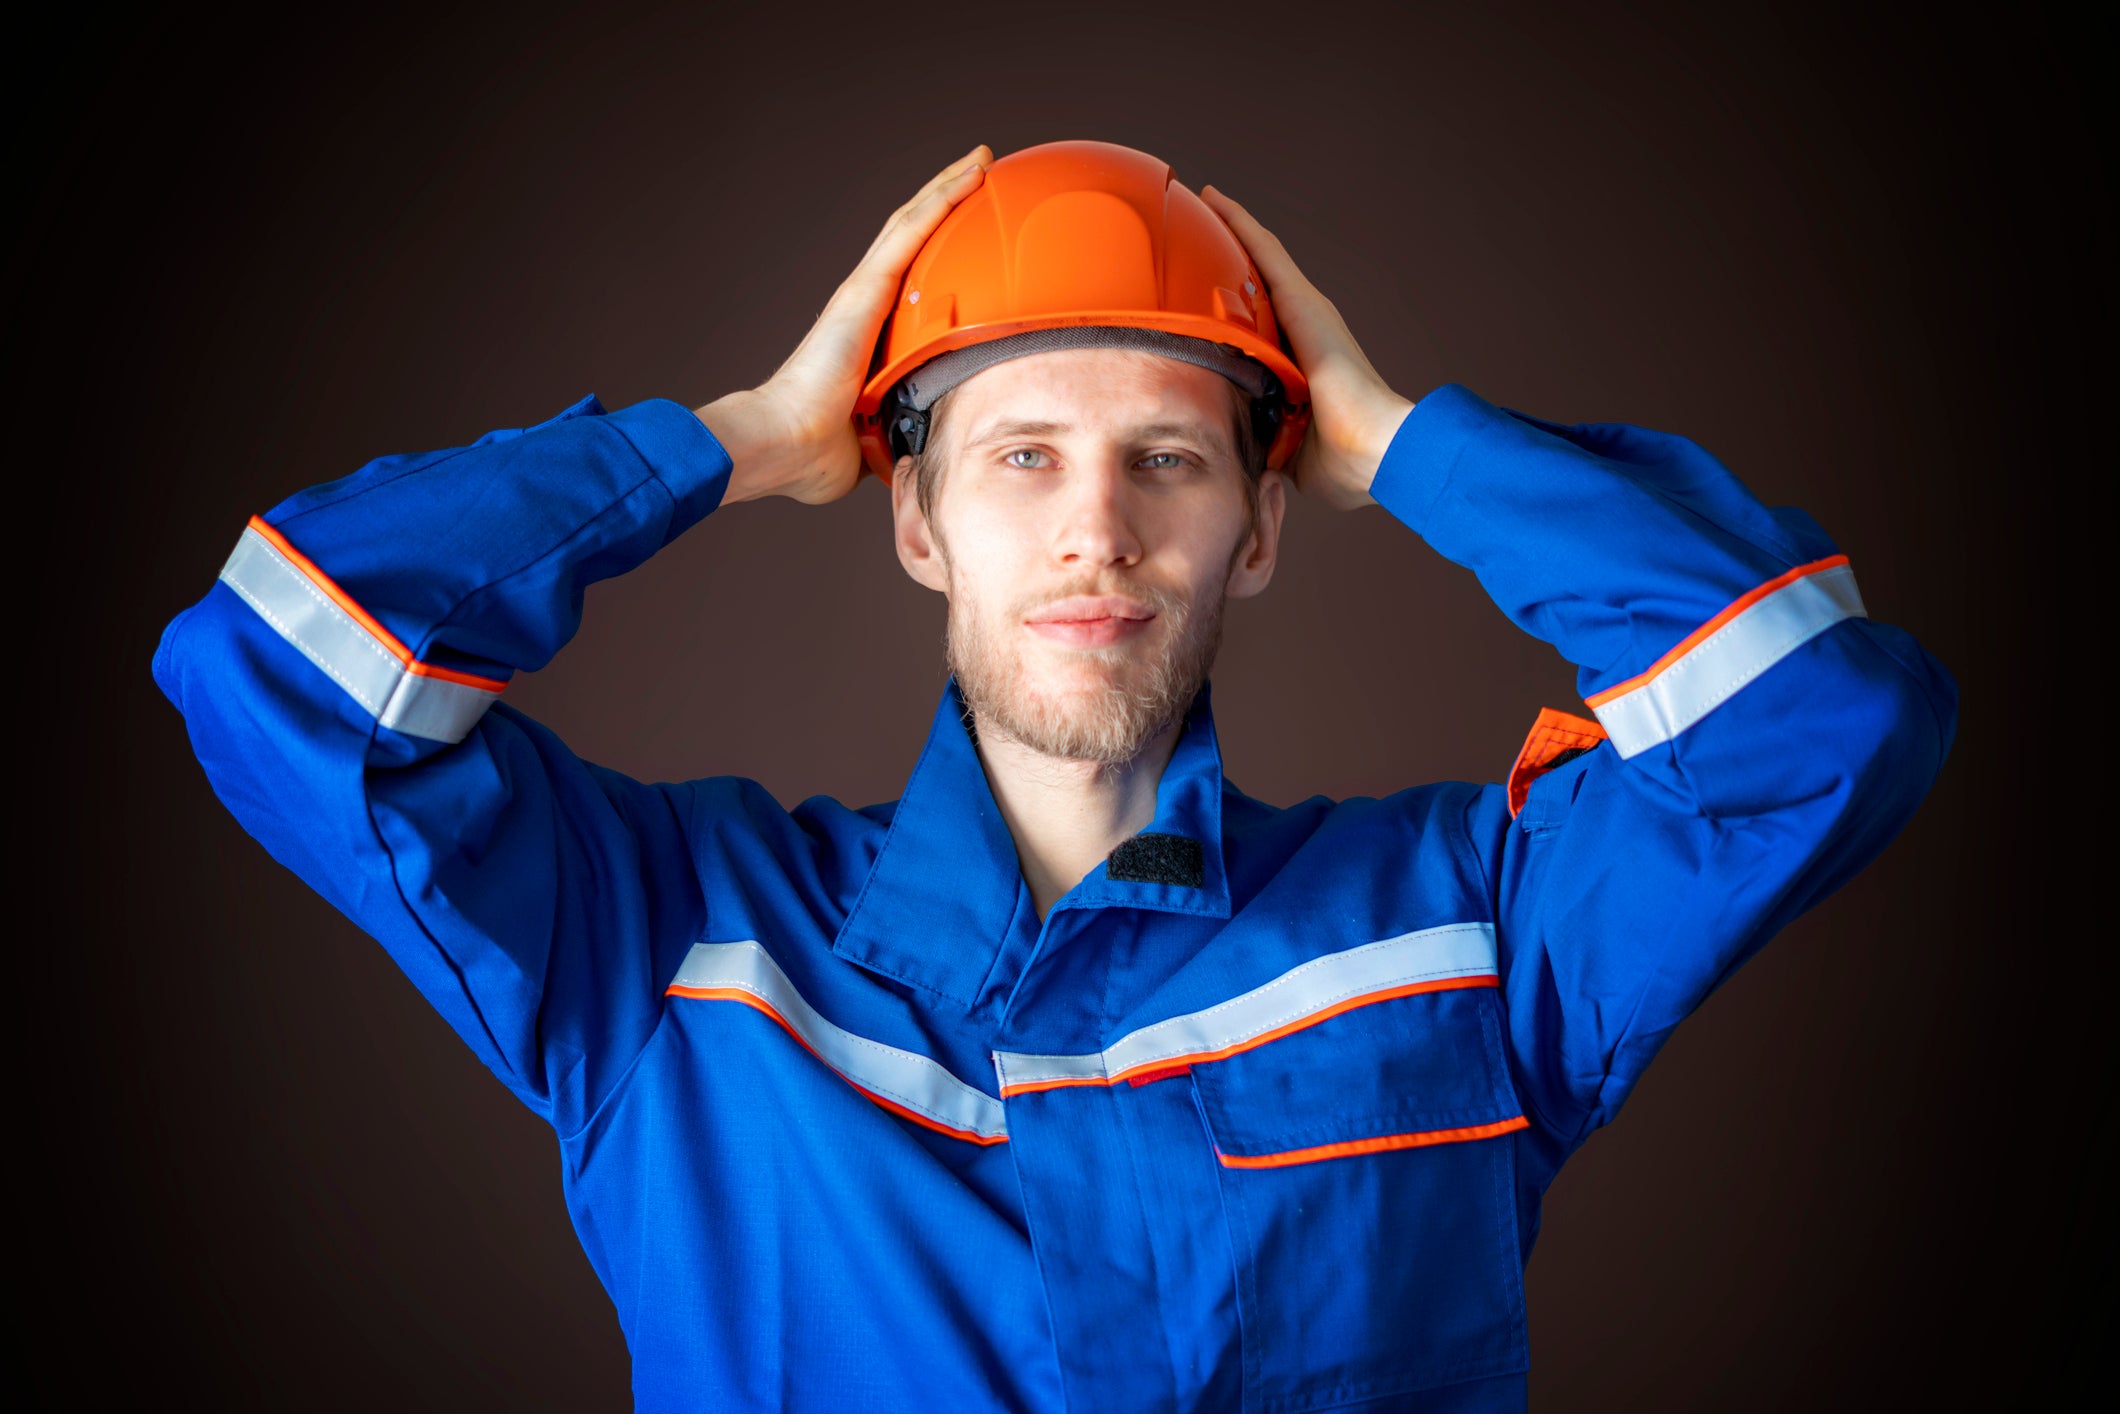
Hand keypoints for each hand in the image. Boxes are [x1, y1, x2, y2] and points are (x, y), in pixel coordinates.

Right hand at [699, 145, 992, 504]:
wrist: (786, 444)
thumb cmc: (816, 452)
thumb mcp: (876, 435)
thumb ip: (898, 429)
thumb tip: (921, 447)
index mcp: (866, 334)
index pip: (908, 276)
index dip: (934, 246)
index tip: (966, 227)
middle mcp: (863, 303)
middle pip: (911, 237)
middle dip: (945, 202)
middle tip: (980, 173)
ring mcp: (862, 292)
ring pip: (912, 223)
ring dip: (947, 188)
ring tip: (981, 160)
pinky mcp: (865, 291)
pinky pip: (910, 234)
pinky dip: (941, 201)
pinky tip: (969, 176)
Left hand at [1199, 186, 1414, 510]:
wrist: (1374, 449)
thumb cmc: (1344, 460)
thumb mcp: (1287, 448)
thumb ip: (1263, 440)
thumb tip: (1240, 451)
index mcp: (1301, 362)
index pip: (1262, 323)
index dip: (1240, 301)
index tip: (1212, 284)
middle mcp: (1305, 329)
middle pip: (1260, 284)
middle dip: (1232, 257)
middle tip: (1197, 227)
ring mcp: (1307, 312)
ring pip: (1262, 258)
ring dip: (1234, 228)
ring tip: (1203, 201)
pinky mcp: (1304, 303)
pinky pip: (1266, 253)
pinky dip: (1241, 225)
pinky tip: (1216, 201)